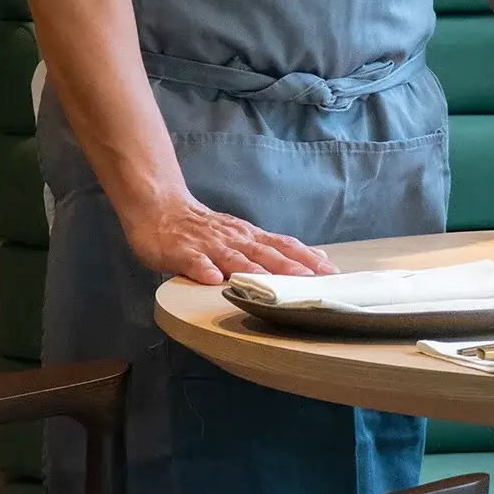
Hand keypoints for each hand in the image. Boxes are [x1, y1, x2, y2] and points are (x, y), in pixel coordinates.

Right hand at [122, 193, 336, 285]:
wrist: (160, 208)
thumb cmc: (203, 228)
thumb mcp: (241, 235)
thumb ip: (269, 248)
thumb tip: (309, 259)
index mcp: (249, 237)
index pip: (284, 246)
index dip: (308, 259)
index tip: (332, 273)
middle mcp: (235, 239)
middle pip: (266, 253)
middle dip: (290, 268)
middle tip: (313, 282)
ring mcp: (209, 245)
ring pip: (235, 259)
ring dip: (254, 271)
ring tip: (271, 285)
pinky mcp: (183, 251)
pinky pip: (195, 261)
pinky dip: (205, 270)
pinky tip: (213, 280)